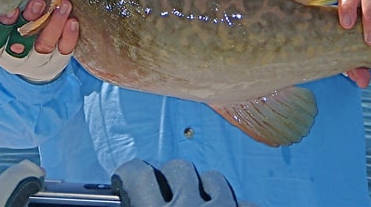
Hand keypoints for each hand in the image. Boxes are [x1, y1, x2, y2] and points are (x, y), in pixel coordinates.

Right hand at [0, 0, 79, 82]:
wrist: (30, 59)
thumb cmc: (12, 30)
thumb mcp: (2, 23)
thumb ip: (4, 7)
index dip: (4, 24)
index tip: (13, 8)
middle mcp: (13, 59)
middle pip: (21, 42)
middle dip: (31, 20)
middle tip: (39, 2)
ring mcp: (35, 63)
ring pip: (44, 46)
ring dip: (54, 24)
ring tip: (63, 5)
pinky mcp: (55, 64)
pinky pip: (63, 51)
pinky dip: (69, 36)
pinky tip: (73, 21)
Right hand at [111, 159, 256, 206]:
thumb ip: (139, 204)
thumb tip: (130, 194)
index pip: (137, 173)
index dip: (130, 173)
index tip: (128, 178)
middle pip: (178, 167)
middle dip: (172, 179)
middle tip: (168, 195)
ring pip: (214, 177)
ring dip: (206, 188)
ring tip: (200, 205)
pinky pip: (243, 201)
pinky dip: (234, 206)